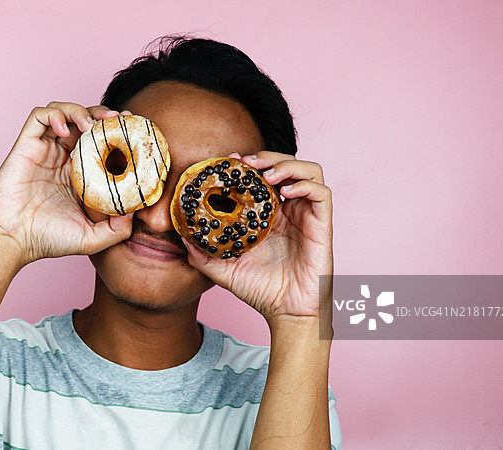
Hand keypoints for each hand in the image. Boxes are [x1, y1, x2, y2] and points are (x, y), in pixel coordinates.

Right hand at [0, 102, 133, 264]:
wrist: (12, 239)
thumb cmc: (47, 240)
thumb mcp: (92, 238)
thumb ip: (117, 230)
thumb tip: (136, 213)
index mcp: (78, 174)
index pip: (100, 141)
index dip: (116, 131)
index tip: (132, 127)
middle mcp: (61, 158)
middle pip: (84, 120)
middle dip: (102, 114)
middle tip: (117, 119)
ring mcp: (43, 150)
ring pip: (63, 112)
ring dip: (80, 110)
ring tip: (92, 124)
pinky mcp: (26, 146)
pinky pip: (39, 116)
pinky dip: (55, 114)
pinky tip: (66, 131)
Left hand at [183, 151, 332, 322]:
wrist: (286, 313)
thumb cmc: (260, 291)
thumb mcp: (222, 269)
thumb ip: (202, 253)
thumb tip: (181, 237)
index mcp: (268, 214)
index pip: (262, 176)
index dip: (249, 163)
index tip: (230, 160)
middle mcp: (289, 210)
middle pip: (285, 165)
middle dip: (267, 157)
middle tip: (247, 162)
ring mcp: (307, 215)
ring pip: (308, 170)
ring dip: (287, 165)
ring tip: (267, 174)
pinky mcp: (322, 223)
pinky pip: (321, 192)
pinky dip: (304, 184)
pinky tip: (285, 192)